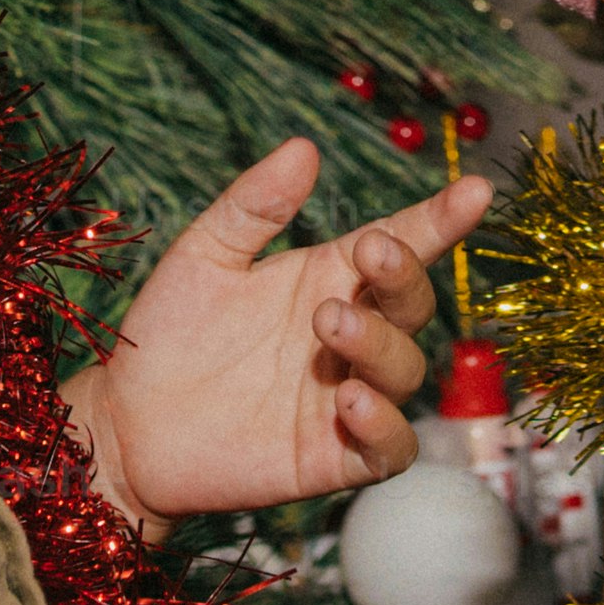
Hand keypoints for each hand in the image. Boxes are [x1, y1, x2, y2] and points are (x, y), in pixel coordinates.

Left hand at [61, 142, 491, 523]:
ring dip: (382, 343)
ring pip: (407, 371)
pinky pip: (390, 446)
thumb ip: (253, 206)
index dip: (442, 218)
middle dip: (404, 274)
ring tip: (330, 323)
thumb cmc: (168, 334)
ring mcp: (349, 395)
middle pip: (413, 303)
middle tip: (368, 253)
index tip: (476, 189)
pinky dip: (385, 425)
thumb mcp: (204, 256)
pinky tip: (352, 402)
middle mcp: (350, 334)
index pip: (401, 243)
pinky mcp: (335, 456)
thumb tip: (304, 147)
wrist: (127, 424)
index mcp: (328, 277)